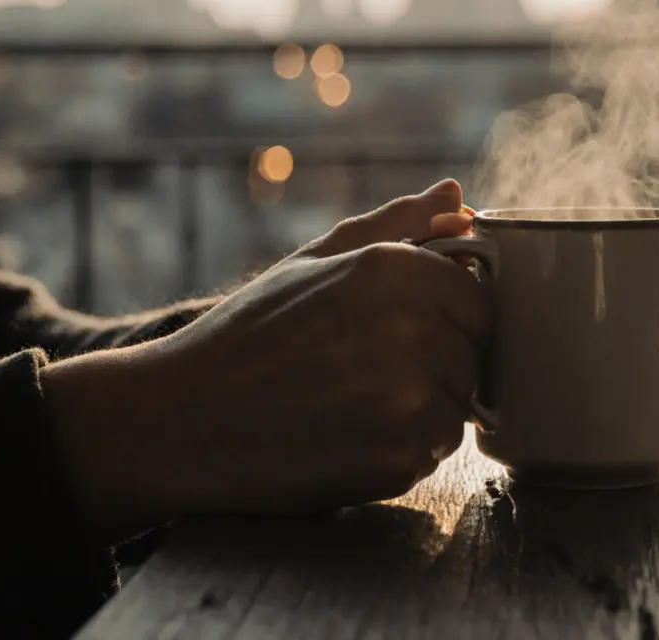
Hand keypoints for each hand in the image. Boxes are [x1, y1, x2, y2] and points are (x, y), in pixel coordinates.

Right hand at [43, 180, 488, 539]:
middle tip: (364, 371)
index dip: (447, 316)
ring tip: (351, 403)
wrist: (179, 422)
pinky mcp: (400, 459)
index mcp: (393, 270)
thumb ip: (397, 227)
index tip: (401, 330)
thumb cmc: (247, 336)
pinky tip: (347, 436)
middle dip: (437, 363)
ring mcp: (410, 400)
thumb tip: (458, 197)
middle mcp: (412, 330)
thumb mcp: (315, 262)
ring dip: (422, 409)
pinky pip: (434, 451)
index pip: (479, 297)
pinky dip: (403, 450)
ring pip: (459, 405)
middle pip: (475, 353)